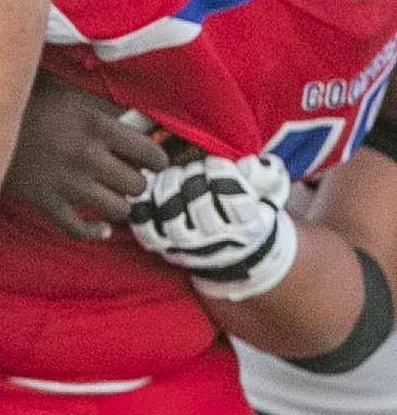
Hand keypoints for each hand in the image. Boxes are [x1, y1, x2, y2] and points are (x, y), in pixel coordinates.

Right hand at [2, 78, 170, 238]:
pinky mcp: (45, 202)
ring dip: (119, 204)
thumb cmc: (26, 104)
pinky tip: (102, 228)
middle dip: (135, 181)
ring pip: (117, 208)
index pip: (150, 153)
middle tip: (126, 176)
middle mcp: (86, 157)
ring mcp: (66, 183)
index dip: (157, 159)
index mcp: (96, 126)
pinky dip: (95, 232)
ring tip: (113, 196)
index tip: (152, 161)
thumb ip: (105, 109)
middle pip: (137, 184)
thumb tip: (141, 120)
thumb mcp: (70, 95)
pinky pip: (80, 228)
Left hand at [125, 143, 298, 297]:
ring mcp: (186, 245)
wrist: (233, 249)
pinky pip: (143, 224)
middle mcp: (216, 240)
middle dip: (194, 174)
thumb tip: (246, 165)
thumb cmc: (252, 210)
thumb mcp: (271, 192)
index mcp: (249, 225)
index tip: (216, 165)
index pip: (230, 194)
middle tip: (194, 170)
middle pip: (197, 199)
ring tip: (174, 176)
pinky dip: (142, 203)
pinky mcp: (161, 246)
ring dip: (168, 184)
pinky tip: (150, 188)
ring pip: (168, 210)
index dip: (220, 171)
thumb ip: (268, 174)